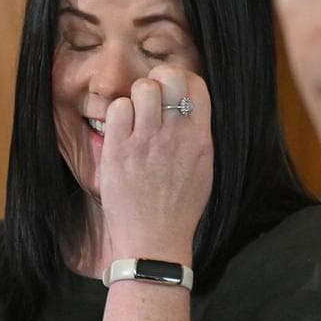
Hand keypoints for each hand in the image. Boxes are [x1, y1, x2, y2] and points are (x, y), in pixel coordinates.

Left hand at [98, 64, 212, 265]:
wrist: (154, 241)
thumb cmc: (178, 208)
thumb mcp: (203, 169)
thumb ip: (196, 136)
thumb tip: (186, 105)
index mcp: (200, 139)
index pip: (197, 84)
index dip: (181, 79)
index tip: (170, 91)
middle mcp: (175, 136)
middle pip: (169, 78)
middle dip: (157, 80)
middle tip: (148, 99)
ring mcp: (146, 142)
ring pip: (142, 89)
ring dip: (135, 98)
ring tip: (134, 118)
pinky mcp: (119, 151)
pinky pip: (117, 109)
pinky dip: (117, 114)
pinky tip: (120, 132)